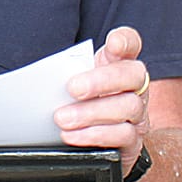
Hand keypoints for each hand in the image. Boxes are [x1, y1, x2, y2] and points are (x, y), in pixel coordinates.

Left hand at [54, 26, 151, 171]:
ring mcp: (138, 113)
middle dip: (101, 81)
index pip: (130, 44)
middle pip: (132, 75)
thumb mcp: (72, 83)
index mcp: (118, 64)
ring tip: (63, 118)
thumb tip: (43, 79)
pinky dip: (95, 135)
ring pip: (129, 107)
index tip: (113, 43)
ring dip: (92, 113)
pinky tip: (73, 135)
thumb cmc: (79, 103)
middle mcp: (134, 86)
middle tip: (72, 89)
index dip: (125, 41)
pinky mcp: (134, 140)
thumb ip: (67, 74)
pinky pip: (123, 135)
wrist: (90, 140)